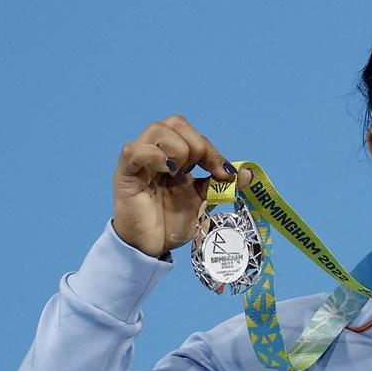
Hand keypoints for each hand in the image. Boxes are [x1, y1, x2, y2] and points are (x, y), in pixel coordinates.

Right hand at [112, 115, 250, 257]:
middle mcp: (156, 153)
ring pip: (157, 130)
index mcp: (175, 157)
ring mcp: (139, 161)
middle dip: (196, 145)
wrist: (152, 247)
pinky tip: (167, 172)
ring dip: (177, 149)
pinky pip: (134, 150)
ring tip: (179, 174)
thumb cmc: (171, 223)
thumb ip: (219, 185)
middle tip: (197, 171)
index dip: (212, 150)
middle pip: (175, 122)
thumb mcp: (202, 201)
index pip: (194, 135)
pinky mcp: (124, 174)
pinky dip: (154, 155)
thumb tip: (246, 173)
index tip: (224, 173)